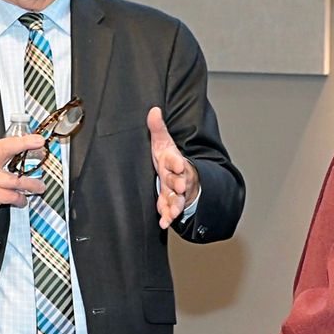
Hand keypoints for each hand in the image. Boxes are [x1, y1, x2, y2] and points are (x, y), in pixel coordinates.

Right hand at [0, 133, 47, 218]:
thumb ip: (1, 153)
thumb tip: (25, 146)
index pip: (8, 144)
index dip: (25, 142)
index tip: (39, 140)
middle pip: (14, 164)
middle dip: (31, 164)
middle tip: (42, 166)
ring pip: (17, 183)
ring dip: (32, 186)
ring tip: (39, 187)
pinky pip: (13, 197)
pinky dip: (21, 199)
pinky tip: (22, 199)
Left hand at [147, 107, 198, 229]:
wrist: (179, 174)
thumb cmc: (168, 158)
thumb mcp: (163, 142)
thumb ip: (158, 128)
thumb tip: (153, 110)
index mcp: (174, 161)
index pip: (176, 160)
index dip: (177, 162)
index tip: (179, 163)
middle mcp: (177, 177)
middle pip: (179, 180)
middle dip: (179, 183)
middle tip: (180, 185)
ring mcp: (176, 191)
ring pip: (177, 198)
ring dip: (175, 204)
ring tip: (172, 212)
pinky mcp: (172, 202)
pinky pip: (171, 210)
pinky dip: (168, 217)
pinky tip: (164, 223)